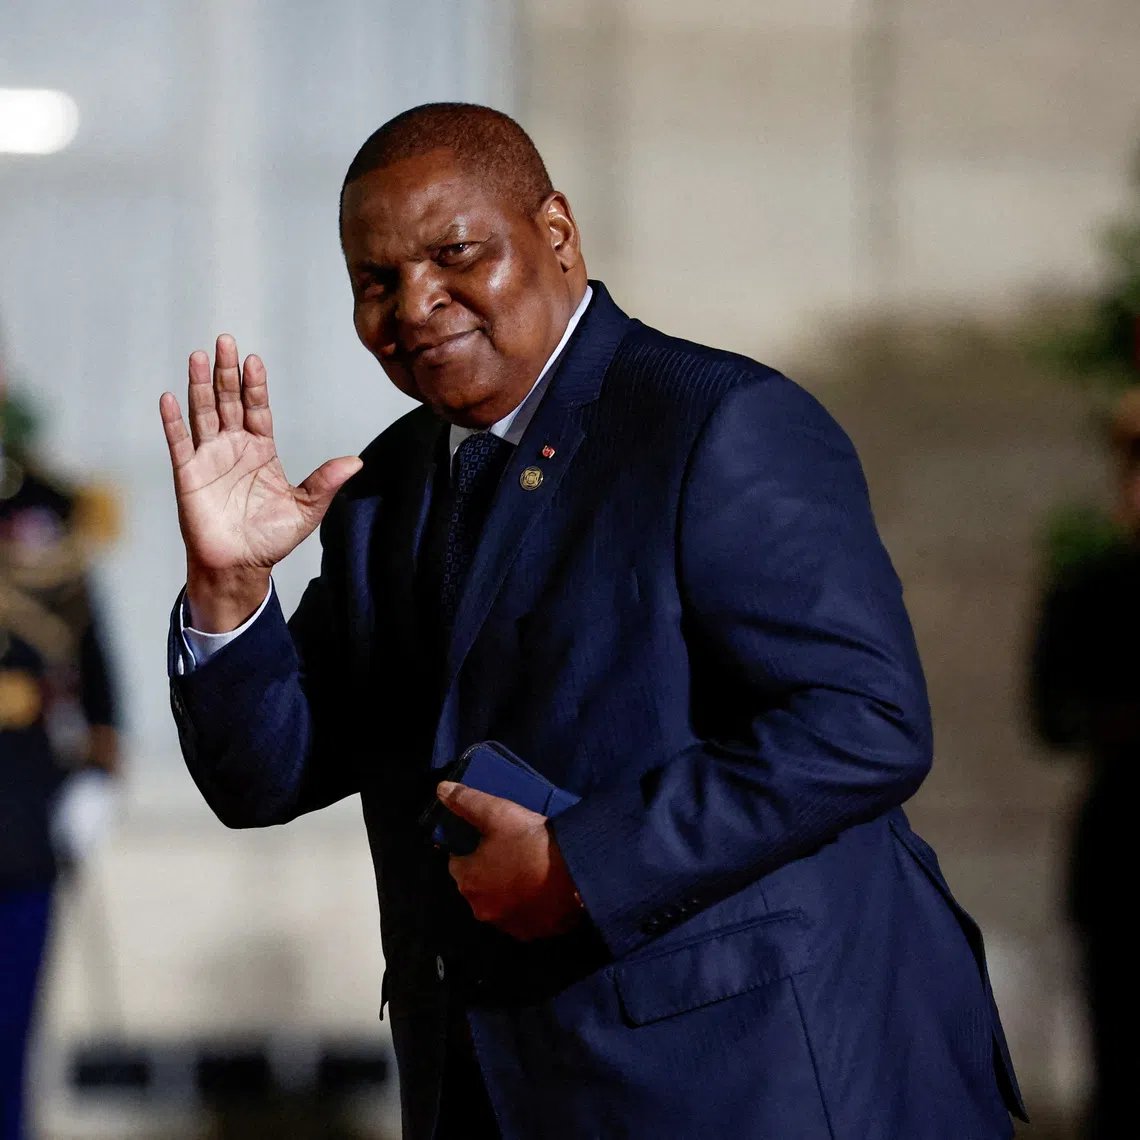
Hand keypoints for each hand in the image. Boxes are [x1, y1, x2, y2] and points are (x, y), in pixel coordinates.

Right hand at [159, 335, 361, 630]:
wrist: (240, 566)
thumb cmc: (271, 539)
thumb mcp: (306, 509)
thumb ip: (326, 482)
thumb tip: (356, 462)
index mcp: (261, 451)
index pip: (258, 409)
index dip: (255, 385)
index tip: (254, 359)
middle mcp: (233, 448)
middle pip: (229, 401)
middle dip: (227, 372)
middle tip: (225, 341)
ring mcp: (209, 458)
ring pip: (203, 413)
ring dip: (200, 385)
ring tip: (198, 356)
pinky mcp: (187, 474)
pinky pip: (179, 442)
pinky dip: (174, 420)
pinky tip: (171, 396)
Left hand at [439, 781, 583, 941]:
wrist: (577, 872)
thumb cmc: (530, 841)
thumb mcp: (497, 813)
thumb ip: (466, 801)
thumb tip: (441, 789)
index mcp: (468, 882)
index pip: (457, 862)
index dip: (472, 849)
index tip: (491, 838)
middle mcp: (482, 910)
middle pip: (479, 886)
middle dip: (489, 871)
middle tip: (513, 850)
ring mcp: (509, 925)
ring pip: (501, 903)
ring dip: (509, 890)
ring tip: (530, 868)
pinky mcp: (534, 933)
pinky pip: (525, 916)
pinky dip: (530, 905)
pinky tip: (544, 888)